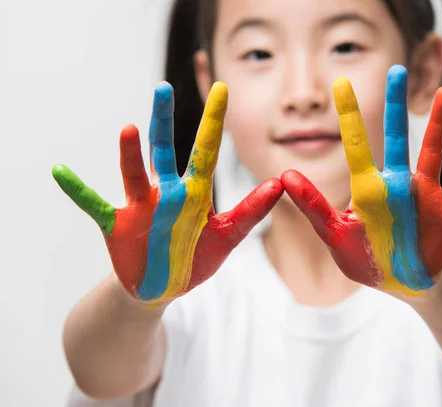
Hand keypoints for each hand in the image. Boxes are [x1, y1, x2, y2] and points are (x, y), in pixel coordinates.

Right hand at [53, 82, 282, 302]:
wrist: (162, 287)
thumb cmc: (195, 257)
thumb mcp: (228, 235)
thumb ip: (252, 211)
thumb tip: (279, 183)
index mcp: (195, 193)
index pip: (205, 151)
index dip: (214, 122)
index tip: (222, 89)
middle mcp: (166, 192)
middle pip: (164, 151)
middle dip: (165, 122)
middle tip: (164, 88)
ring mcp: (140, 206)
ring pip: (133, 174)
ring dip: (130, 154)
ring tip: (128, 129)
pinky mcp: (117, 224)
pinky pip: (94, 205)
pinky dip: (78, 190)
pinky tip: (60, 171)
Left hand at [282, 65, 441, 296]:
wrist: (404, 283)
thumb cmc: (367, 260)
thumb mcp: (335, 236)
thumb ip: (313, 208)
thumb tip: (284, 176)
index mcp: (368, 190)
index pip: (356, 146)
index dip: (348, 115)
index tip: (340, 83)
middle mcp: (397, 183)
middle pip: (396, 138)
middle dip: (394, 106)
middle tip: (394, 70)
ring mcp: (424, 193)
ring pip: (433, 151)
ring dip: (439, 123)